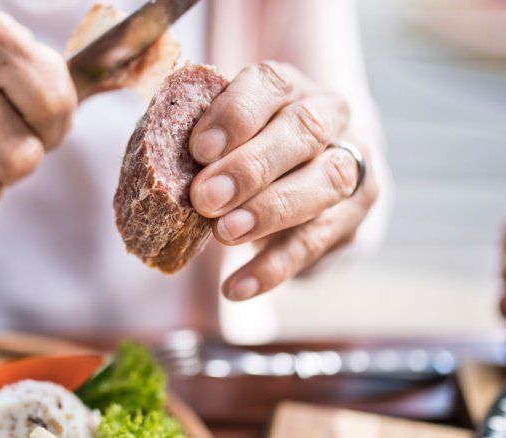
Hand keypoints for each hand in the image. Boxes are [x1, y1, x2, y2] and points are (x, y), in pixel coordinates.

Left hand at [188, 61, 378, 299]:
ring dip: (270, 210)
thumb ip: (199, 136)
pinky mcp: (351, 216)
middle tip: (206, 198)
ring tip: (224, 235)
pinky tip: (237, 287)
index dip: (235, 115)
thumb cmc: (249, 145)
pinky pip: (317, 242)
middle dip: (250, 167)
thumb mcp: (227, 129)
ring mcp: (350, 164)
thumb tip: (154, 160)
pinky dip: (275, 267)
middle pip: (303, 131)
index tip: (198, 149)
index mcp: (290, 86)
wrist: (312, 170)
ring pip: (325, 182)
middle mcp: (329, 116)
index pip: (270, 84)